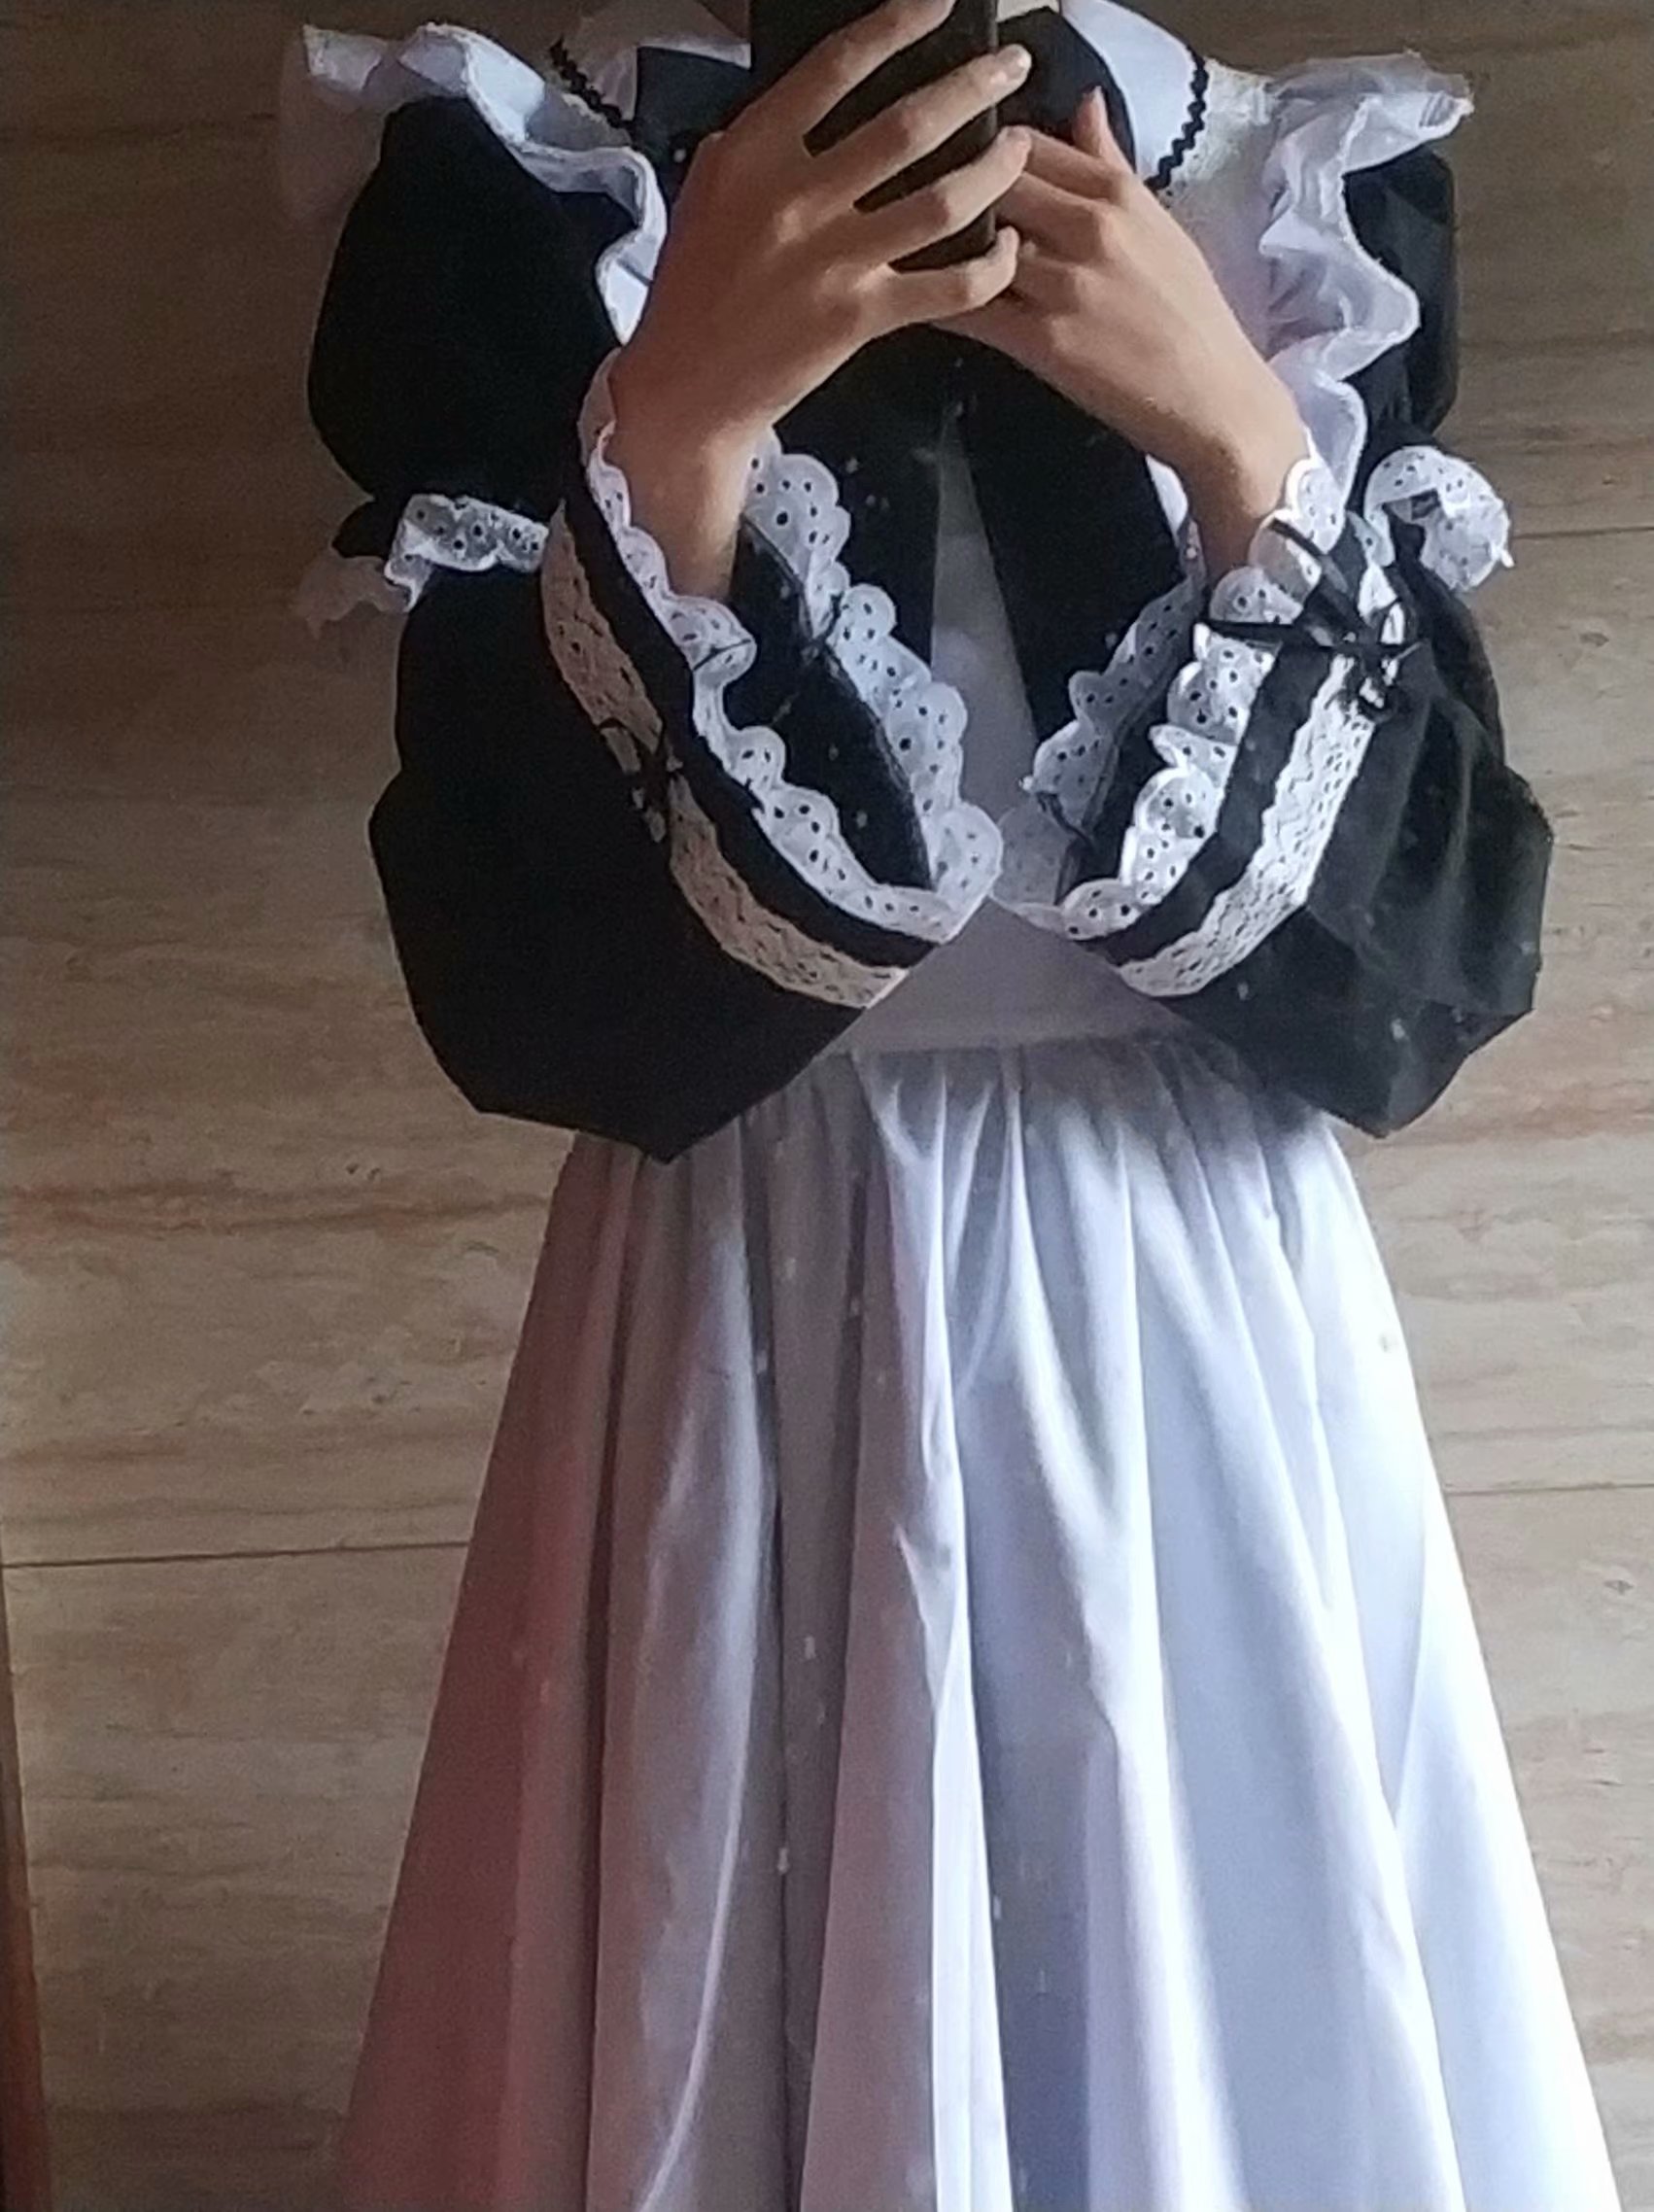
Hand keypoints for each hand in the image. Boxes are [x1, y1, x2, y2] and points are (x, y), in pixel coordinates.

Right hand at [606, 0, 1032, 591]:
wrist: (686, 387)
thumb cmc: (695, 289)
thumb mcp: (709, 194)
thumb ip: (759, 148)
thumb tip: (808, 102)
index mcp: (753, 153)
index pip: (835, 69)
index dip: (896, 26)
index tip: (941, 3)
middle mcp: (794, 198)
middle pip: (906, 126)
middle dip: (973, 87)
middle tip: (1014, 65)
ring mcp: (831, 260)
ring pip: (940, 201)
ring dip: (994, 170)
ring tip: (1021, 150)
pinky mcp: (859, 317)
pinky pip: (946, 285)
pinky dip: (988, 264)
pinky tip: (1006, 247)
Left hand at [944, 89, 1309, 570]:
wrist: (1214, 398)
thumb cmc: (1190, 315)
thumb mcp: (1158, 224)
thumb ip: (1111, 165)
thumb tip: (1085, 104)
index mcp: (1116, 193)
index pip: (1028, 142)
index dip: (986, 152)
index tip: (962, 168)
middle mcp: (1087, 227)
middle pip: (992, 182)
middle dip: (955, 193)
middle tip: (924, 211)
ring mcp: (1063, 284)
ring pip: (974, 241)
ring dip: (937, 247)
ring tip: (909, 254)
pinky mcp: (1043, 341)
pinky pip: (970, 307)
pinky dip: (935, 300)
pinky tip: (913, 299)